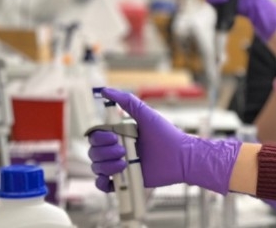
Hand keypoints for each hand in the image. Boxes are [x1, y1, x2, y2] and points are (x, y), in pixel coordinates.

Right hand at [88, 87, 241, 194]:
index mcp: (119, 134)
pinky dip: (102, 183)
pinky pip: (103, 185)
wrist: (181, 157)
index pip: (95, 136)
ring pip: (97, 167)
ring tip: (125, 163)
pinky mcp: (125, 180)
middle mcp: (117, 149)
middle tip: (123, 151)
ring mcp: (120, 165)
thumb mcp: (146, 115)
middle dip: (104, 152)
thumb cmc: (166, 135)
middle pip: (94, 152)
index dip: (99, 138)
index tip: (114, 137)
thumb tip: (105, 90)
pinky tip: (111, 178)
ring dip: (106, 166)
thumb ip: (127, 101)